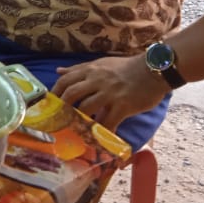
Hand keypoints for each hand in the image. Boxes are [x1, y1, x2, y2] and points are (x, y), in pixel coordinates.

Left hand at [51, 55, 168, 132]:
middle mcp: (97, 80)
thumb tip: (57, 71)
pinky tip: (99, 138)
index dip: (54, 93)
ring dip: (80, 121)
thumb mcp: (101, 64)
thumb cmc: (126, 68)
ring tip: (76, 131)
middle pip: (71, 94)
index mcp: (91, 70)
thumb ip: (79, 69)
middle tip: (59, 120)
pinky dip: (102, 131)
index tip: (49, 105)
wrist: (154, 69)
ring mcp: (110, 93)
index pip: (65, 80)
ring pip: (87, 108)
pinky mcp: (123, 105)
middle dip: (62, 109)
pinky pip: (109, 121)